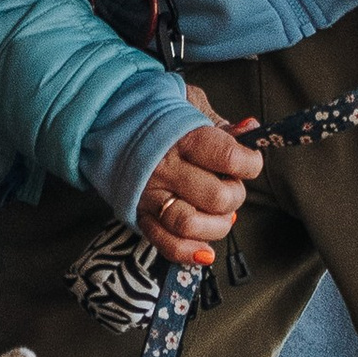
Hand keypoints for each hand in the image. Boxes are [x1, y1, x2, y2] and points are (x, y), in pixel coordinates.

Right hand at [136, 87, 262, 272]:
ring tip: (219, 214)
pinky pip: (165, 243)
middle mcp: (166, 169)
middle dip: (235, 195)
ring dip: (217, 226)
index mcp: (183, 137)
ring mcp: (151, 195)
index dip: (251, 163)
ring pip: (192, 225)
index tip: (249, 160)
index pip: (230, 158)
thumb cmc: (155, 112)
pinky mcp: (140, 213)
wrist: (105, 119)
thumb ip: (220, 122)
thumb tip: (251, 129)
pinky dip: (188, 252)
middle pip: (217, 198)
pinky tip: (204, 250)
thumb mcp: (190, 104)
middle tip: (230, 185)